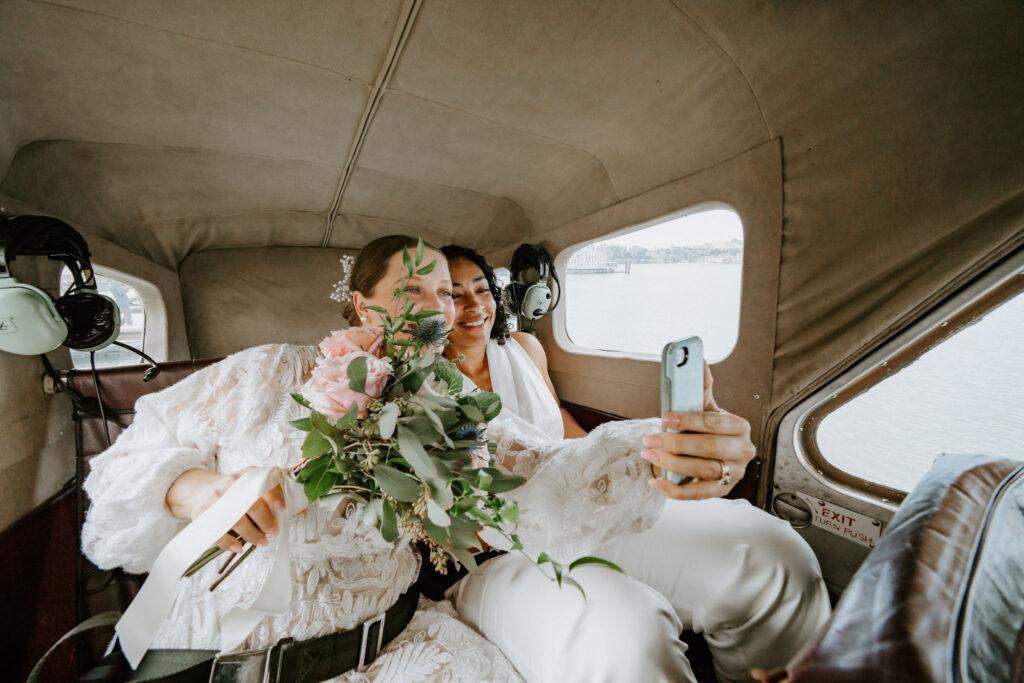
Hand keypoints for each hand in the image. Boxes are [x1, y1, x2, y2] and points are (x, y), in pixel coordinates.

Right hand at [166, 468, 285, 552]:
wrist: (203, 492)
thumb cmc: (237, 492)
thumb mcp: (254, 486)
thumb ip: (276, 495)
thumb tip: (301, 508)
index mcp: (248, 475)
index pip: (263, 482)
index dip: (274, 495)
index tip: (283, 509)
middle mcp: (231, 483)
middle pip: (250, 503)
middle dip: (265, 520)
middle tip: (274, 532)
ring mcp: (215, 498)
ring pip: (235, 519)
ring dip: (251, 534)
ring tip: (262, 541)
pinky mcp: (203, 513)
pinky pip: (216, 531)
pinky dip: (228, 542)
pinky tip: (238, 547)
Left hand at [641, 363, 756, 499]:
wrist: (714, 454)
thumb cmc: (709, 429)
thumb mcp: (706, 408)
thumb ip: (701, 387)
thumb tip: (698, 360)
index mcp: (739, 426)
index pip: (715, 422)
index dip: (689, 420)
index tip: (665, 418)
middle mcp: (742, 451)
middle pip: (709, 448)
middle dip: (677, 444)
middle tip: (651, 440)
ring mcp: (733, 473)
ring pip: (704, 471)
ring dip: (673, 464)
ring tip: (650, 456)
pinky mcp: (722, 491)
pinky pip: (699, 494)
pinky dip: (675, 491)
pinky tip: (656, 482)